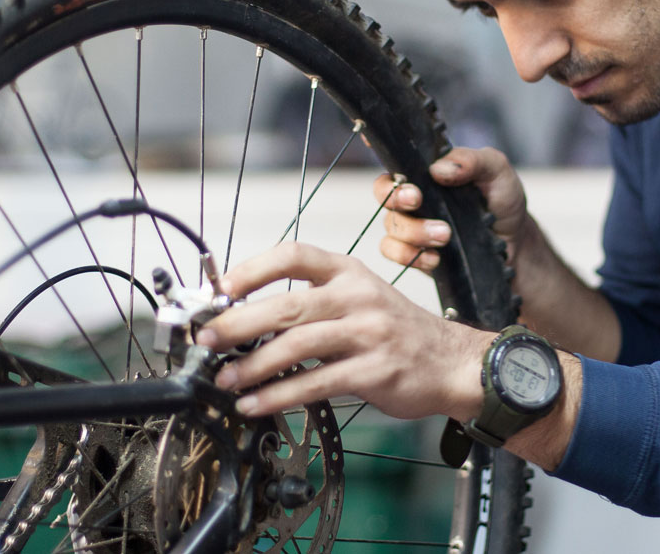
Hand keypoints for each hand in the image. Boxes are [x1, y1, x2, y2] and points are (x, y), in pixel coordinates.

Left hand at [195, 241, 487, 420]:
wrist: (453, 362)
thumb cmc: (396, 332)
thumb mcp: (359, 299)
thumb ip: (312, 303)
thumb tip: (244, 318)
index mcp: (348, 272)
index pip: (294, 255)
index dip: (252, 269)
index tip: (221, 289)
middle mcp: (357, 296)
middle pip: (286, 305)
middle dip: (238, 324)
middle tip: (206, 340)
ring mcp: (368, 333)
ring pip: (297, 345)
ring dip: (253, 366)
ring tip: (226, 380)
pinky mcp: (374, 370)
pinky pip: (316, 383)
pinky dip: (279, 396)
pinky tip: (256, 405)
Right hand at [374, 147, 531, 273]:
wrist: (515, 242)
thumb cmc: (502, 200)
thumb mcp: (496, 170)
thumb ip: (472, 161)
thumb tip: (438, 168)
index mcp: (428, 168)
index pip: (397, 158)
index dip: (383, 157)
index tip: (404, 177)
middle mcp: (414, 193)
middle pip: (383, 191)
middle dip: (395, 197)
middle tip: (417, 200)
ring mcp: (412, 222)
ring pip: (391, 225)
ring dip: (414, 232)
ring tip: (445, 235)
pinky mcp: (414, 250)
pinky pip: (394, 252)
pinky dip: (411, 256)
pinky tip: (435, 257)